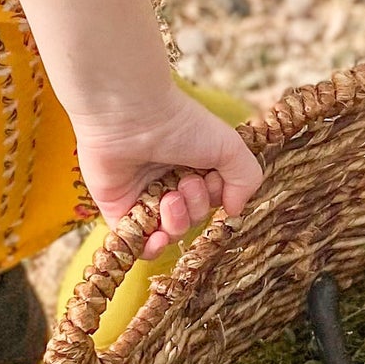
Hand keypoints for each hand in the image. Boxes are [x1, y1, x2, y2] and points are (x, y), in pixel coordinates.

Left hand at [73, 87, 262, 258]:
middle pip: (192, 219)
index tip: (211, 178)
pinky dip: (152, 248)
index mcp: (192, 166)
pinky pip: (138, 244)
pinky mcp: (117, 210)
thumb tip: (234, 211)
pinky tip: (158, 236)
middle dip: (196, 207)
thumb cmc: (180, 125)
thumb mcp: (230, 148)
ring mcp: (142, 198)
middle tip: (186, 183)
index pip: (211, 201)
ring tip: (169, 198)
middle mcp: (167, 182)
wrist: (130, 116)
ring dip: (176, 222)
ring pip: (169, 233)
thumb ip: (246, 180)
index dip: (216, 197)